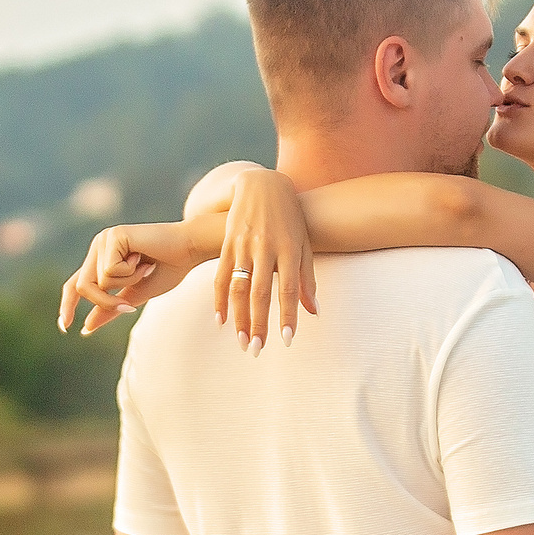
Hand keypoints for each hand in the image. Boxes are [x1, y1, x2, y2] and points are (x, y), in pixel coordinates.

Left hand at [57, 221, 200, 334]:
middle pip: (83, 287)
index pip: (76, 284)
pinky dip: (130, 272)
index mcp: (102, 259)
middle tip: (129, 308)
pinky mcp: (113, 236)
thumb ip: (111, 308)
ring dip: (126, 283)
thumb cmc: (168, 269)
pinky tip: (144, 258)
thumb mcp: (135, 295)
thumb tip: (86, 327)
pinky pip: (110, 270)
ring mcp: (105, 239)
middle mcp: (99, 247)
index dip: (67, 304)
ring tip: (145, 268)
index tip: (65, 327)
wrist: (190, 248)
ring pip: (98, 281)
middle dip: (105, 303)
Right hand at [214, 169, 315, 350]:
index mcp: (289, 248)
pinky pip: (221, 275)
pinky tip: (221, 320)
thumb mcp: (304, 243)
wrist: (262, 184)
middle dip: (258, 324)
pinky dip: (219, 299)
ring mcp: (243, 245)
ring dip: (238, 317)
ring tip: (241, 342)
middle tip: (257, 350)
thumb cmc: (291, 217)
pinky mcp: (227, 243)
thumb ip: (307, 278)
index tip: (287, 339)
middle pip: (260, 292)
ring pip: (238, 287)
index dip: (287, 315)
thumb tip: (314, 312)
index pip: (288, 289)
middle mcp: (265, 247)